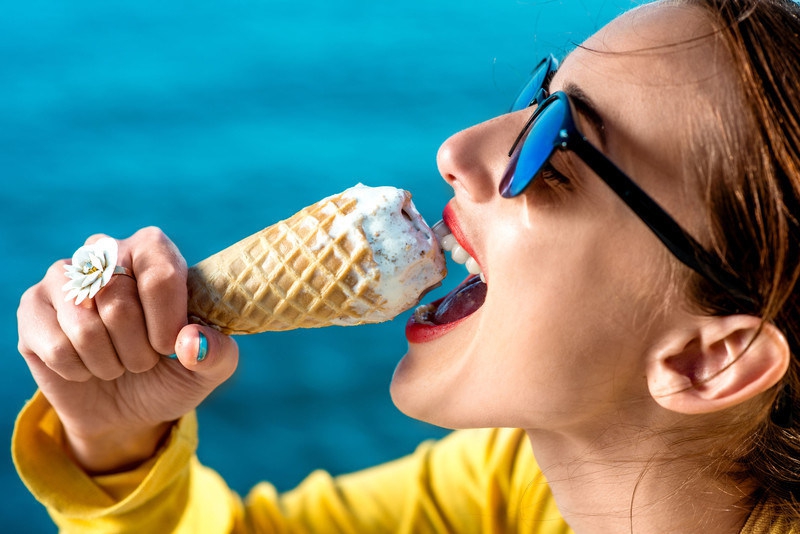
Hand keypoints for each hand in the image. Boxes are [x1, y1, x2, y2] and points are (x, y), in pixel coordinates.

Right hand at [17, 227, 238, 472]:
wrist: (127, 407)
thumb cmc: (171, 373)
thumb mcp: (208, 367)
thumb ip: (216, 353)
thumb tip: (190, 342)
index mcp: (154, 251)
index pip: (159, 273)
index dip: (166, 319)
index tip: (170, 345)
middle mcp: (106, 251)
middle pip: (119, 303)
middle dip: (138, 349)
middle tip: (144, 359)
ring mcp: (64, 277)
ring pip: (86, 327)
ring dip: (110, 362)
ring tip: (118, 362)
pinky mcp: (32, 307)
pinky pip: (57, 347)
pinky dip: (81, 371)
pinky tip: (87, 367)